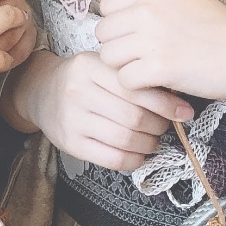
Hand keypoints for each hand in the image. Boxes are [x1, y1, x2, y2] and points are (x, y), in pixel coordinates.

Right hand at [16, 51, 194, 170]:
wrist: (41, 92)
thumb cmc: (82, 78)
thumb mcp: (102, 65)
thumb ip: (132, 77)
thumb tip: (176, 99)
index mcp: (90, 67)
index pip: (136, 89)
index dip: (166, 105)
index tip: (184, 113)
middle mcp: (78, 92)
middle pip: (133, 117)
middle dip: (159, 126)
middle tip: (165, 126)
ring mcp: (72, 120)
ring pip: (125, 139)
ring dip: (149, 144)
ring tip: (153, 140)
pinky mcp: (70, 144)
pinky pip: (112, 159)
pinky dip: (134, 160)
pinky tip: (139, 154)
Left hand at [96, 0, 225, 100]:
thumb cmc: (220, 26)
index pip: (107, 5)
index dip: (117, 24)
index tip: (137, 35)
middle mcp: (149, 10)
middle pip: (103, 33)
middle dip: (118, 47)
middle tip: (142, 57)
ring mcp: (154, 39)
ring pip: (108, 57)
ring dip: (125, 68)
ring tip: (148, 70)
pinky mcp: (160, 68)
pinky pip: (124, 80)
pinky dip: (137, 87)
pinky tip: (156, 83)